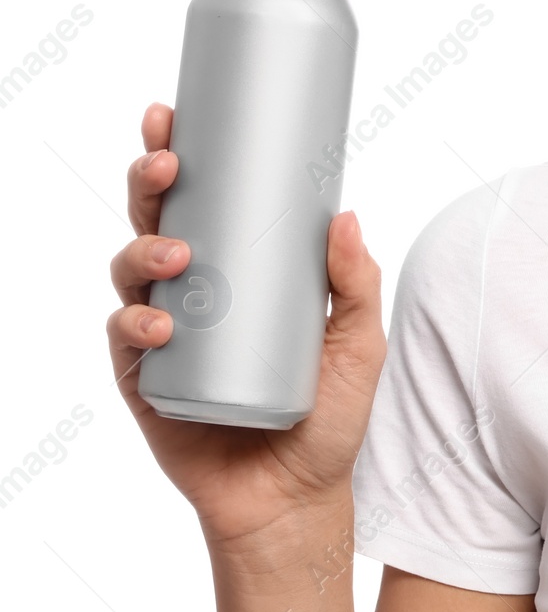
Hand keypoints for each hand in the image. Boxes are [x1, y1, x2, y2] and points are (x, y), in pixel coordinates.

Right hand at [107, 102, 387, 550]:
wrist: (299, 498)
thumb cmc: (330, 415)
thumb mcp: (359, 343)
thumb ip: (356, 284)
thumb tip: (345, 214)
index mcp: (240, 269)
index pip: (205, 198)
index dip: (182, 153)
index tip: (175, 112)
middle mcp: (196, 290)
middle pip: (157, 219)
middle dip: (150, 180)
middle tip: (167, 160)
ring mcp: (166, 333)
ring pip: (132, 271)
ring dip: (144, 249)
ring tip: (178, 253)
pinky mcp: (146, 381)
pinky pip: (124, 340)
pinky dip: (134, 323)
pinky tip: (158, 322)